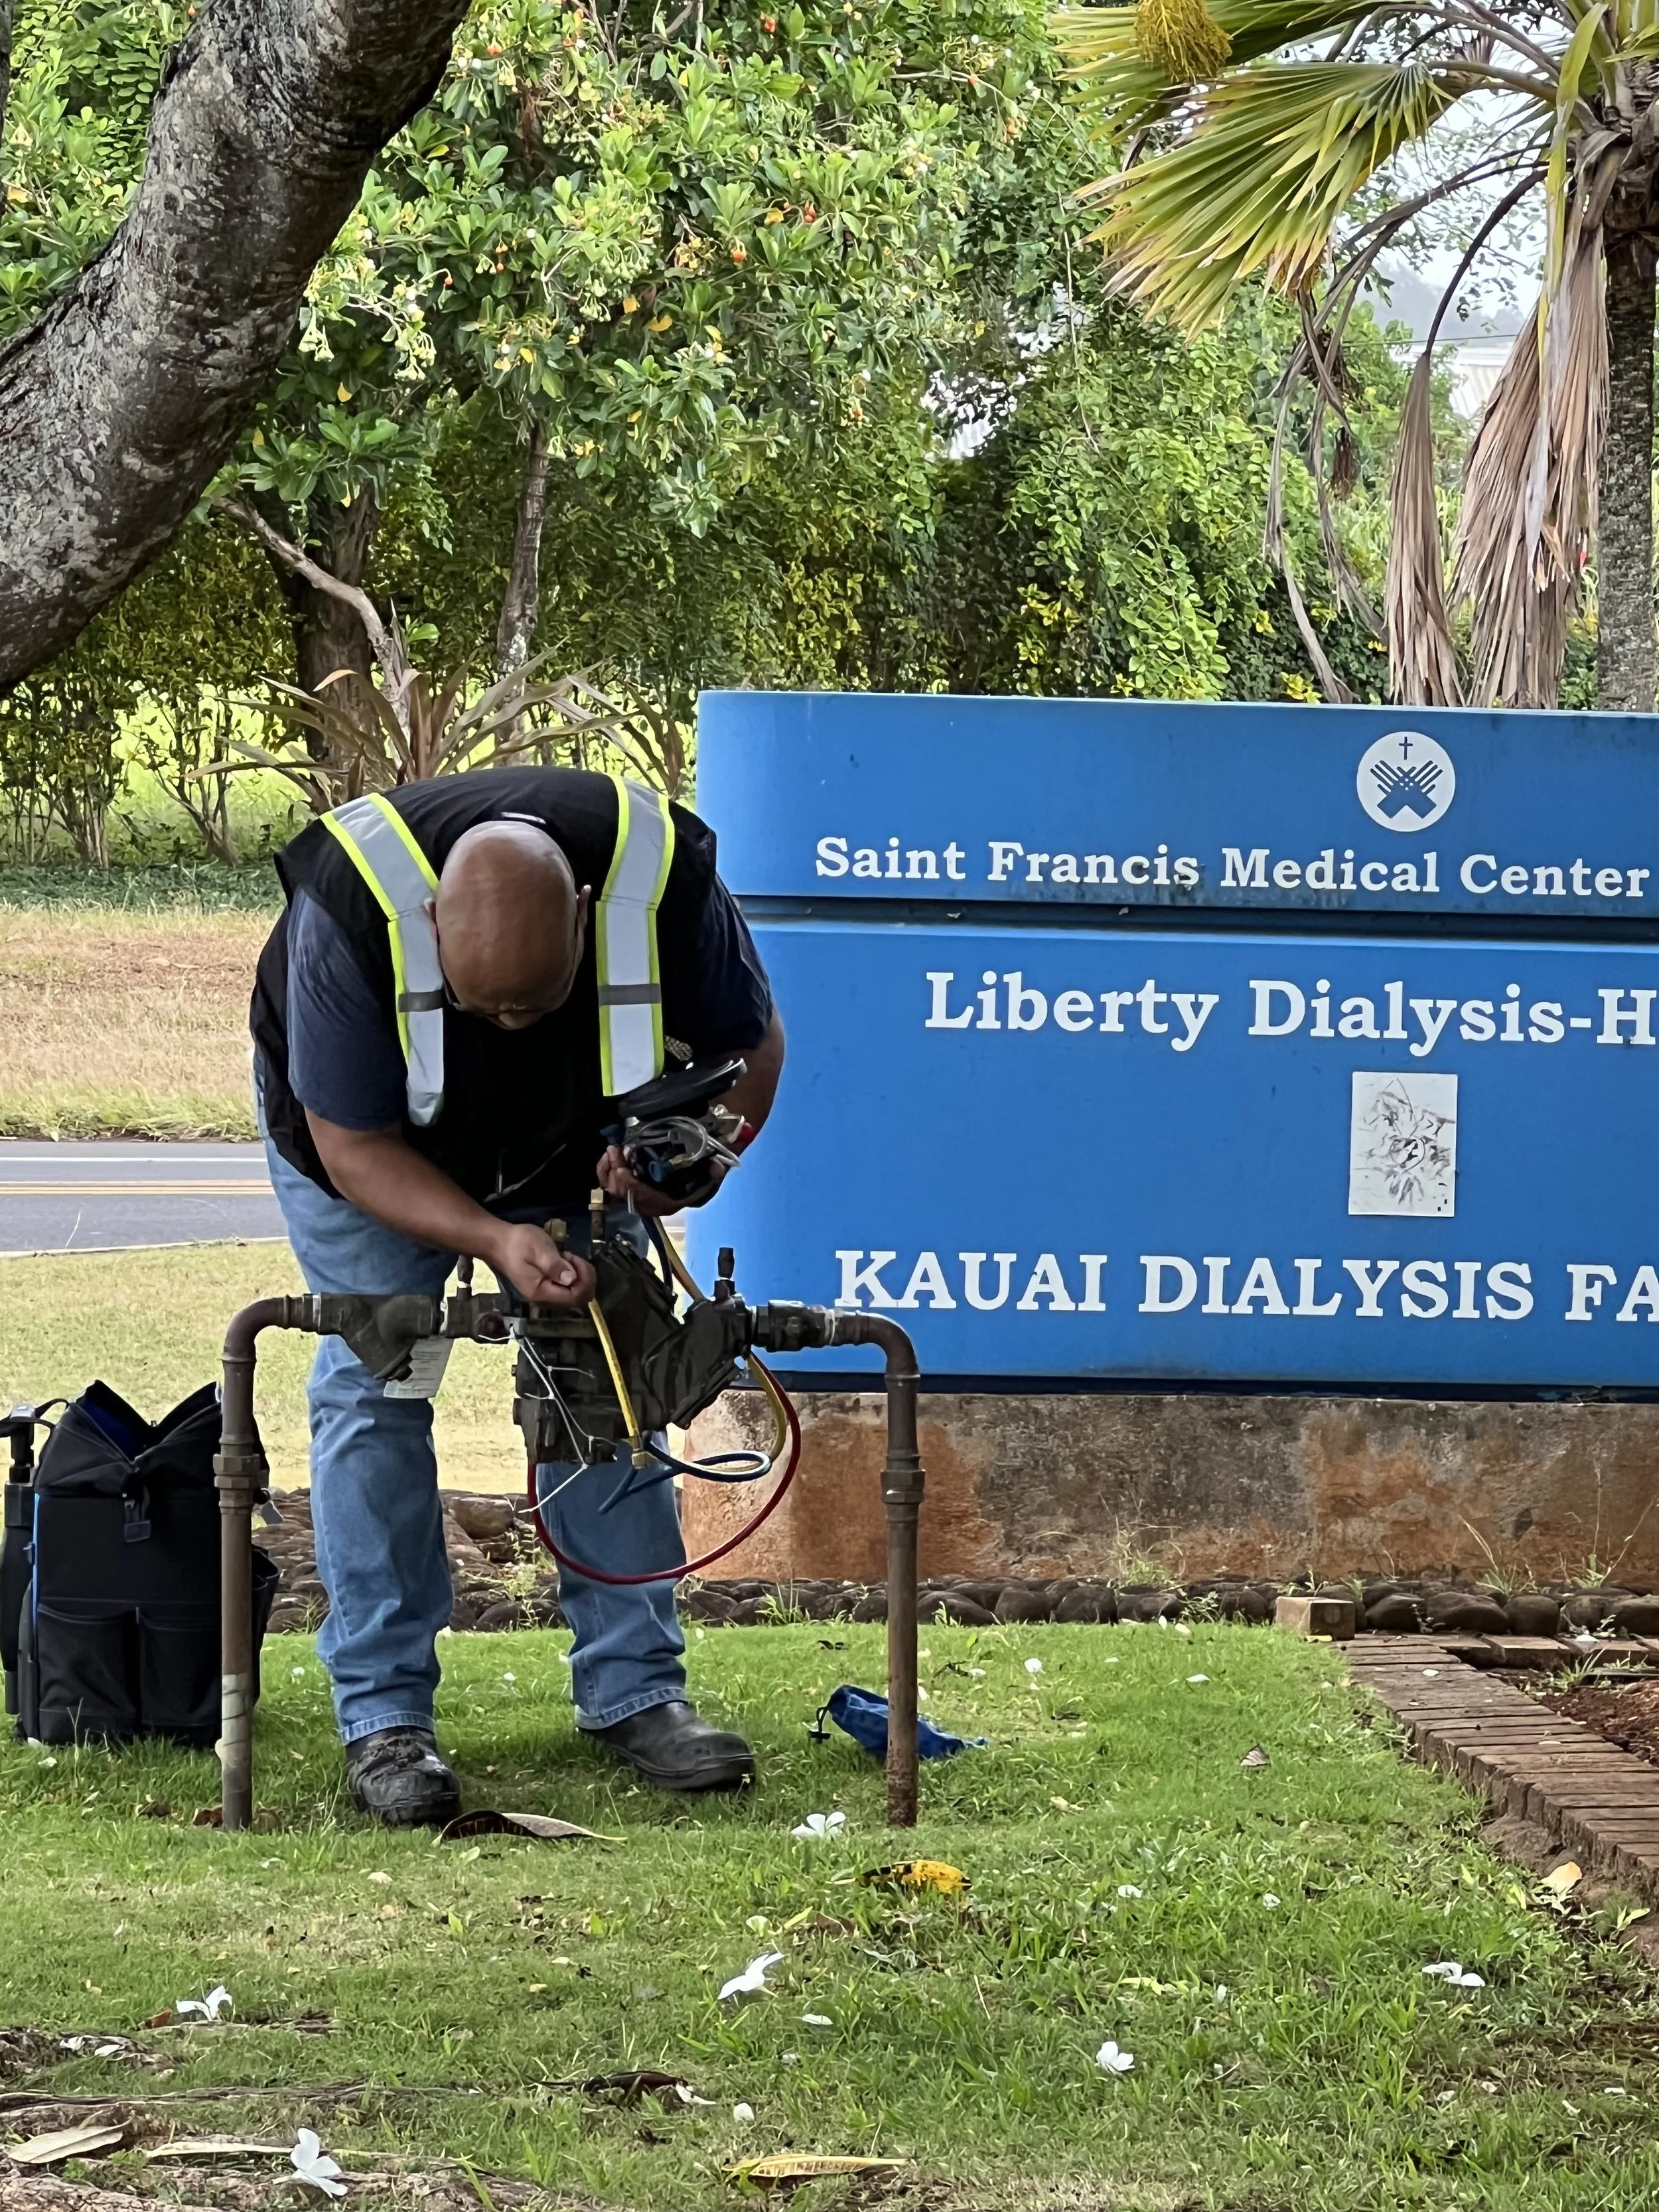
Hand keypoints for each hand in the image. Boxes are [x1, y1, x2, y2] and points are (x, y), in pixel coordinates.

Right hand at [485, 1223, 596, 1306]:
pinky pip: (567, 1288)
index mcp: (541, 1292)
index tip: (573, 1259)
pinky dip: (573, 1275)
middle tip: (571, 1257)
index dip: (584, 1280)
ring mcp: (545, 1295)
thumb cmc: (518, 1243)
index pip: (575, 1297)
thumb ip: (554, 1266)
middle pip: (578, 1298)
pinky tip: (564, 1261)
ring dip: (579, 1275)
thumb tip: (572, 1279)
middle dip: (584, 1277)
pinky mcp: (546, 1288)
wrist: (498, 1243)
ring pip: (575, 1293)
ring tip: (566, 1257)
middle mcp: (544, 1299)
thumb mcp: (538, 1249)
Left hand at [596, 1142, 725, 1217]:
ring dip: (609, 1170)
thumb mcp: (709, 1177)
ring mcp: (636, 1197)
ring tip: (612, 1150)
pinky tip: (608, 1157)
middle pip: (623, 1194)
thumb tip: (718, 1166)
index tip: (622, 1167)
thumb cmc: (699, 1179)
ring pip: (614, 1190)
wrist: (694, 1181)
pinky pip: (612, 1184)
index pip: (642, 1199)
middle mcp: (648, 1205)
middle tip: (614, 1150)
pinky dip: (606, 1171)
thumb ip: (714, 1173)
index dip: (629, 1186)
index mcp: (665, 1204)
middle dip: (615, 1172)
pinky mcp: (629, 1188)